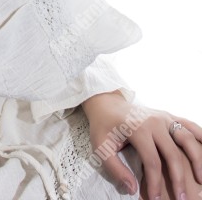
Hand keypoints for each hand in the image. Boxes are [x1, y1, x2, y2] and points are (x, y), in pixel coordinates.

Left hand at [81, 90, 201, 197]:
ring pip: (187, 138)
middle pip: (173, 154)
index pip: (152, 162)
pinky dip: (201, 136)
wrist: (107, 103)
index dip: (155, 184)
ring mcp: (164, 117)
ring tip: (201, 180)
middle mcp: (154, 121)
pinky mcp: (169, 116)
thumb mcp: (100, 146)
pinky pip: (189, 125)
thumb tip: (133, 189)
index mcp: (137, 129)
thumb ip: (115, 168)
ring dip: (197, 159)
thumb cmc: (104, 126)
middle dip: (178, 179)